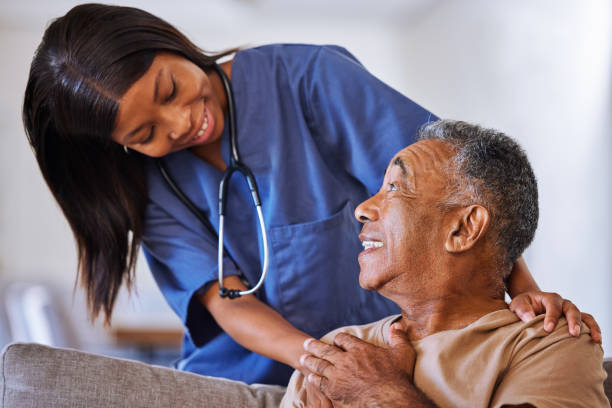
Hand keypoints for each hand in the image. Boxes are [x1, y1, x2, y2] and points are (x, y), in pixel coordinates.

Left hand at [300, 324, 416, 406]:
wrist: (389, 400)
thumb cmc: (398, 378)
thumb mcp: (403, 353)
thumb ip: (398, 338)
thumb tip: (397, 325)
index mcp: (360, 349)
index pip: (343, 339)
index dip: (339, 339)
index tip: (336, 340)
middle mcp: (346, 360)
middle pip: (326, 350)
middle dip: (315, 346)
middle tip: (307, 343)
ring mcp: (338, 375)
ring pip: (320, 365)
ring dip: (311, 361)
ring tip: (303, 358)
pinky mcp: (334, 390)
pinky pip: (320, 382)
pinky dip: (314, 378)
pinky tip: (310, 377)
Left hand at [509, 291, 601, 342]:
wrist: (530, 305)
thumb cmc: (524, 305)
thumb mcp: (518, 304)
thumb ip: (522, 310)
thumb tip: (529, 318)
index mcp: (549, 298)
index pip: (553, 305)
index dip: (551, 317)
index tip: (548, 329)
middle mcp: (563, 303)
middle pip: (571, 309)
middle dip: (573, 321)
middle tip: (573, 334)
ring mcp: (570, 311)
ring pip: (584, 315)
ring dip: (590, 326)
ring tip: (595, 339)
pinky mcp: (575, 320)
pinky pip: (587, 322)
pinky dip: (593, 330)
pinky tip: (597, 341)